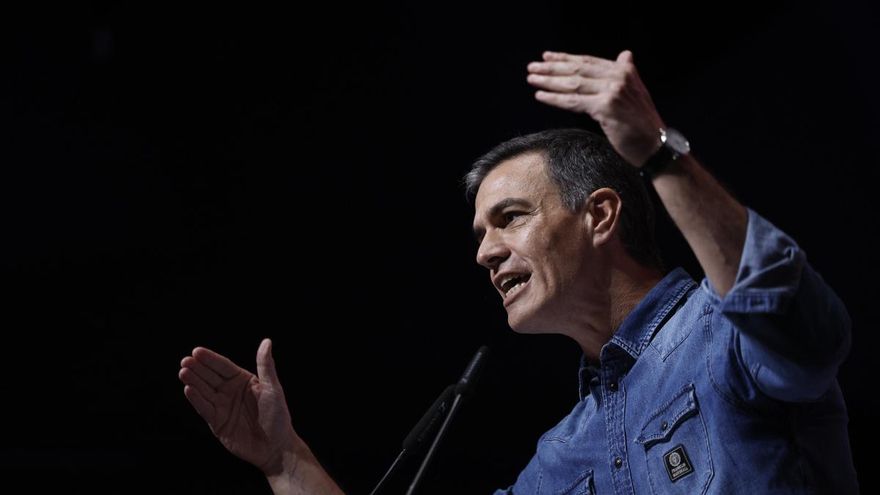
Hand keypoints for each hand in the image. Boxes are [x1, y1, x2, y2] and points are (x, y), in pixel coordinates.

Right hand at [179, 338, 297, 476]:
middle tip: (185, 360)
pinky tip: (188, 389)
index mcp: (243, 380)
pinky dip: (196, 399)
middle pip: (210, 377)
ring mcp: (222, 406)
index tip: (197, 351)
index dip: (210, 359)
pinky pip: (204, 409)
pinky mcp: (217, 422)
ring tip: (183, 372)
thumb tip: (266, 341)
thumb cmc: (278, 416)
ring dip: (193, 382)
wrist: (276, 447)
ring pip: (204, 391)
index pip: (223, 366)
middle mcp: (230, 391)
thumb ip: (266, 366)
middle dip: (198, 368)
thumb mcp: (272, 389)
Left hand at [527, 50, 664, 166]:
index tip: (547, 57)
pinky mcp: (605, 107)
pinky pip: (573, 102)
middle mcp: (619, 77)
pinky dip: (555, 98)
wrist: (655, 145)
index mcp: (624, 71)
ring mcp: (612, 91)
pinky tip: (540, 96)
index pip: (588, 62)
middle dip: (552, 68)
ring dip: (549, 81)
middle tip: (532, 66)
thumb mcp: (637, 92)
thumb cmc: (643, 123)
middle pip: (578, 70)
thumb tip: (625, 55)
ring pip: (573, 84)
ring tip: (532, 78)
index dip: (566, 59)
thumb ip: (627, 73)